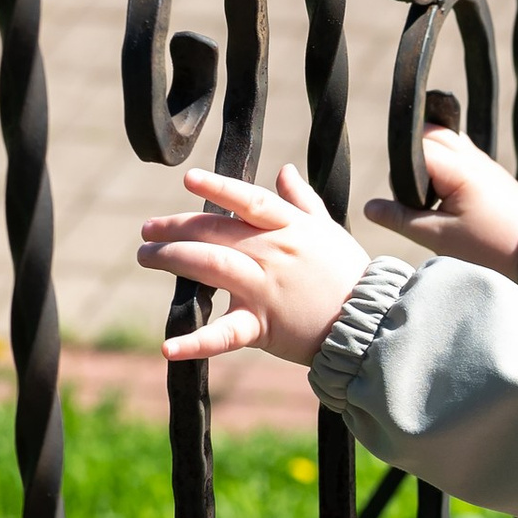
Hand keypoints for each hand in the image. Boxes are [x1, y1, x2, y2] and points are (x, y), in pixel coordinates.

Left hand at [137, 163, 373, 366]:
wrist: (372, 322)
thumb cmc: (351, 275)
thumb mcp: (329, 231)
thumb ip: (303, 200)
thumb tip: (285, 170)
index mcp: (291, 227)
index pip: (249, 200)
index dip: (219, 186)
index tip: (189, 178)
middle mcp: (274, 252)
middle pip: (216, 230)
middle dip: (175, 227)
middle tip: (147, 230)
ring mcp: (266, 288)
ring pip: (211, 264)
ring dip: (171, 258)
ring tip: (146, 256)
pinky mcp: (263, 326)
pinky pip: (225, 334)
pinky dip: (195, 343)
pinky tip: (167, 347)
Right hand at [362, 123, 517, 277]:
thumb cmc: (488, 247)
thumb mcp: (439, 236)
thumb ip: (402, 218)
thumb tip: (369, 207)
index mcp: (460, 169)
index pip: (419, 148)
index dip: (403, 169)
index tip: (407, 198)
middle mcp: (474, 158)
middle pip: (435, 133)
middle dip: (417, 154)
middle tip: (416, 192)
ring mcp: (485, 164)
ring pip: (449, 142)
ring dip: (433, 159)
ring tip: (431, 194)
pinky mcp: (491, 174)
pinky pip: (463, 156)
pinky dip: (448, 167)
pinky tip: (447, 194)